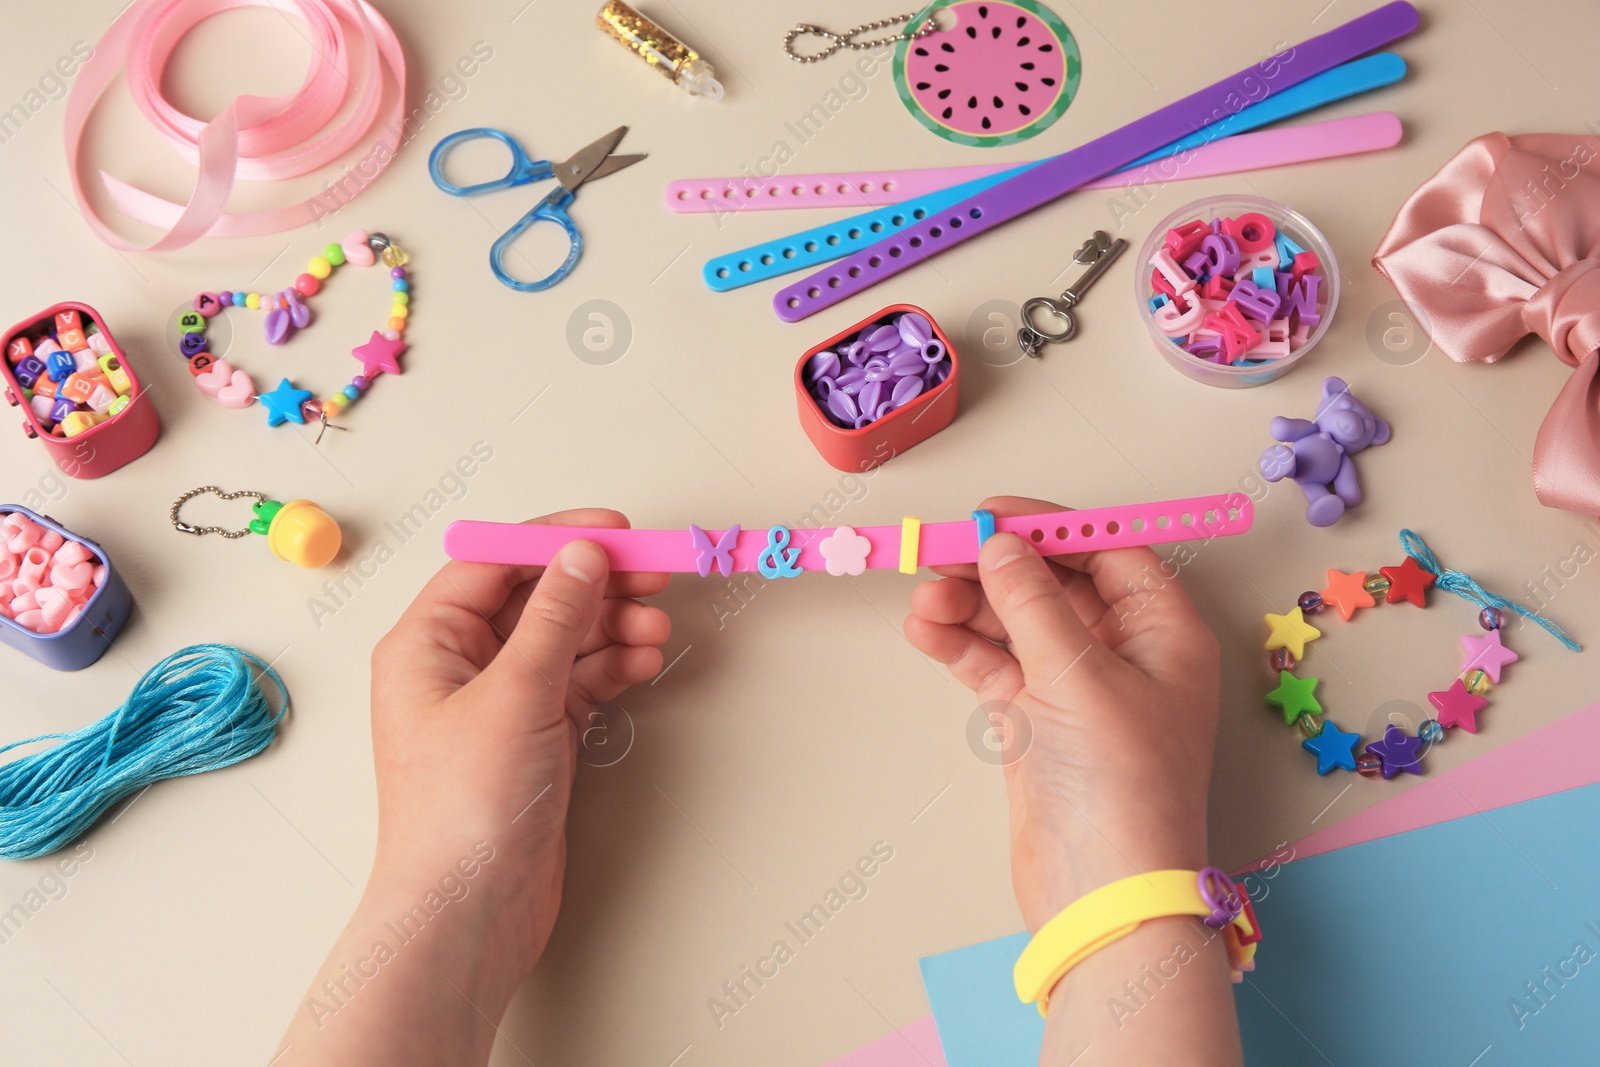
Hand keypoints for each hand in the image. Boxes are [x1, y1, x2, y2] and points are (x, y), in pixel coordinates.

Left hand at [280, 510, 671, 1065]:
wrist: (467, 912)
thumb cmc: (460, 813)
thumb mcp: (514, 694)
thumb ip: (555, 617)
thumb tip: (582, 557)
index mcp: (427, 643)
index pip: (494, 562)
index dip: (555, 541)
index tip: (614, 532)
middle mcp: (459, 667)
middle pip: (536, 599)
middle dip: (596, 587)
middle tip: (651, 578)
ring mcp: (499, 705)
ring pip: (565, 641)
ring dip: (612, 629)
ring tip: (655, 630)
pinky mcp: (534, 740)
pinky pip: (578, 683)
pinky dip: (612, 670)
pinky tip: (641, 664)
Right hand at [903, 497, 1220, 930]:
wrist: (1103, 895)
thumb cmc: (1123, 790)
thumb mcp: (1079, 678)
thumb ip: (1033, 603)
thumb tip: (999, 546)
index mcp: (1162, 634)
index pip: (1107, 554)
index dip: (1050, 529)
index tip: (992, 515)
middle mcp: (1123, 655)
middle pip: (1053, 585)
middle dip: (996, 568)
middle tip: (941, 553)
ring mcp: (1075, 690)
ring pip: (1016, 624)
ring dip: (969, 607)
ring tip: (925, 600)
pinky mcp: (1035, 723)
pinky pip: (993, 665)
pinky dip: (961, 646)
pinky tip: (927, 630)